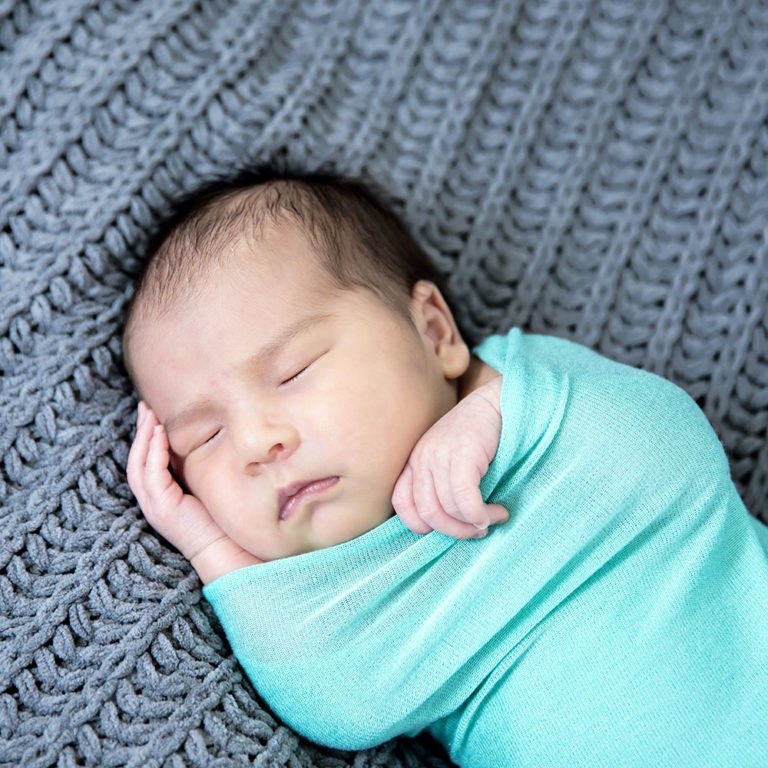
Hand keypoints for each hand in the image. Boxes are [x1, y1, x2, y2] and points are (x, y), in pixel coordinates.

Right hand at [126, 402, 262, 583]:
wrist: (225, 547)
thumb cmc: (219, 518)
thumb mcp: (203, 486)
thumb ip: (196, 468)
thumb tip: (206, 440)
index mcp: (160, 495)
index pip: (145, 461)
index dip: (145, 437)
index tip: (150, 414)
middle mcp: (152, 500)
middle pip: (136, 460)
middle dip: (139, 432)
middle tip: (144, 407)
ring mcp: (154, 505)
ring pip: (139, 464)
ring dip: (143, 437)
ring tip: (149, 415)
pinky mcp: (162, 507)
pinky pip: (152, 472)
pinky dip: (154, 451)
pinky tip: (160, 433)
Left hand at [391, 375, 507, 538]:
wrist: (499, 402)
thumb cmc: (479, 436)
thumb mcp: (451, 459)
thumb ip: (443, 484)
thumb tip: (453, 524)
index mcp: (415, 461)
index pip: (402, 503)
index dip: (422, 524)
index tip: (449, 527)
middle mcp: (422, 458)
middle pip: (427, 512)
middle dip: (454, 531)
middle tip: (477, 531)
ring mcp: (440, 456)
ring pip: (449, 509)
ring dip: (475, 524)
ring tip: (493, 519)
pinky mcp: (463, 456)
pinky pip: (465, 500)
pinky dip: (481, 514)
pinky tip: (498, 513)